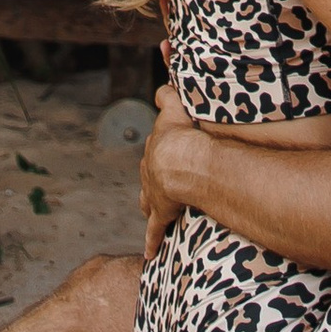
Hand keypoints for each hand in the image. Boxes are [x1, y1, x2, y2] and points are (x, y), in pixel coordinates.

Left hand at [139, 85, 195, 257]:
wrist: (180, 160)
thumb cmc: (182, 132)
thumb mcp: (175, 105)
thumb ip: (168, 92)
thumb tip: (163, 78)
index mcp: (156, 148)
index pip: (155, 150)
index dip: (161, 152)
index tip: (164, 155)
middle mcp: (150, 170)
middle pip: (148, 175)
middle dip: (154, 178)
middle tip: (160, 183)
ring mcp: (153, 192)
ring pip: (148, 201)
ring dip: (151, 206)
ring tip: (154, 212)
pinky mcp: (161, 212)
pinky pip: (155, 230)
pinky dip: (152, 241)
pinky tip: (150, 253)